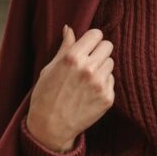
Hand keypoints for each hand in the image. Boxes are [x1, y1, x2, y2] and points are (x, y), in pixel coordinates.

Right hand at [25, 26, 114, 151]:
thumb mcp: (50, 68)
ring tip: (87, 78)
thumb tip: (69, 28)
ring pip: (111, 63)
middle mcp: (89, 69)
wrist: (50, 127)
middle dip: (99, 51)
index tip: (87, 45)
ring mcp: (100, 84)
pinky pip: (111, 81)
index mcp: (72, 58)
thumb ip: (64, 47)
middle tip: (89, 60)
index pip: (96, 34)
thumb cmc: (45, 95)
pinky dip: (103, 83)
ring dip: (102, 67)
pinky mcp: (107, 98)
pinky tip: (89, 92)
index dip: (92, 39)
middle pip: (108, 46)